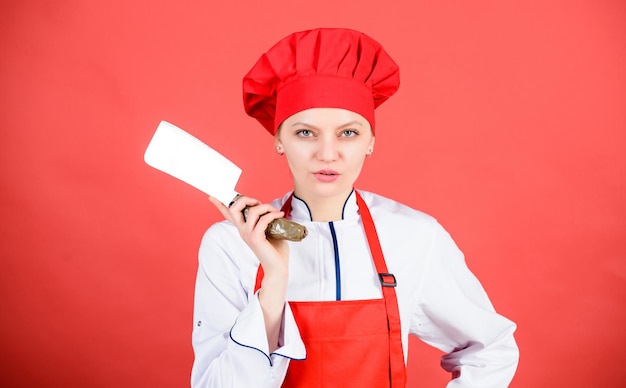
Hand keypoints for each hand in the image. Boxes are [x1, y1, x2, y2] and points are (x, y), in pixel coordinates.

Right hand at [208, 195, 288, 350]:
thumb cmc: (275, 249)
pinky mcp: (255, 239)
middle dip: (245, 199)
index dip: (220, 204)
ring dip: (266, 207)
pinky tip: (280, 216)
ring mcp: (247, 235)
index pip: (228, 215)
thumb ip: (264, 220)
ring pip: (252, 211)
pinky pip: (263, 220)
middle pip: (234, 209)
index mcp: (243, 229)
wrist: (278, 267)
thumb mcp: (268, 230)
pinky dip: (273, 215)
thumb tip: (269, 208)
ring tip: (275, 211)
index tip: (212, 195)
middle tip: (257, 201)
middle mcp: (242, 231)